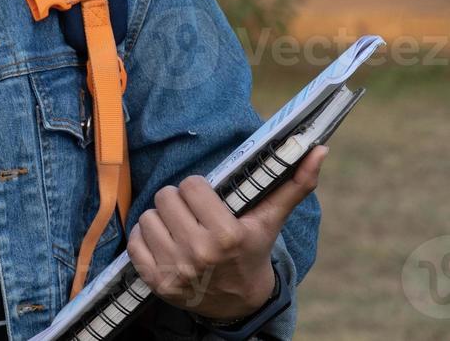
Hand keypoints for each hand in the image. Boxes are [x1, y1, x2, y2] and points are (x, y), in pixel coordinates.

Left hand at [126, 144, 327, 321]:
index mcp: (226, 235)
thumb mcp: (270, 221)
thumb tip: (319, 149)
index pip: (191, 185)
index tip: (208, 200)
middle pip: (165, 197)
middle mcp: (199, 253)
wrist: (238, 303)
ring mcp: (175, 269)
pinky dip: (146, 239)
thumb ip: (293, 184)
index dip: (198, 190)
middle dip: (179, 202)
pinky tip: (166, 244)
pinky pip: (134, 241)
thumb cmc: (251, 253)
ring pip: (148, 216)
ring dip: (162, 220)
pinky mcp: (155, 281)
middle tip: (193, 215)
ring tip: (180, 230)